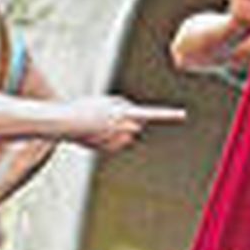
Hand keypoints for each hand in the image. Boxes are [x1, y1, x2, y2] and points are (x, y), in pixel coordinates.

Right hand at [66, 96, 188, 151]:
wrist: (67, 123)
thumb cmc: (85, 108)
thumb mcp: (106, 101)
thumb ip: (123, 105)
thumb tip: (133, 119)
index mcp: (125, 112)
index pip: (151, 113)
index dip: (168, 115)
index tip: (182, 115)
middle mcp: (124, 127)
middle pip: (138, 124)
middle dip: (130, 120)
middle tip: (111, 116)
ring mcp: (118, 139)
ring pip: (127, 135)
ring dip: (119, 130)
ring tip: (100, 124)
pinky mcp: (112, 148)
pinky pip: (118, 143)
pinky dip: (110, 139)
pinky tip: (97, 133)